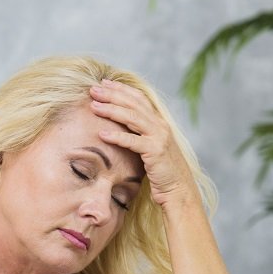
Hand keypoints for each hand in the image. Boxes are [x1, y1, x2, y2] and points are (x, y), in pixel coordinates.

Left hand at [88, 79, 194, 206]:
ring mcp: (159, 137)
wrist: (179, 190)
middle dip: (112, 94)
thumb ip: (140, 135)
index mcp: (159, 122)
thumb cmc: (162, 172)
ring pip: (132, 117)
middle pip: (134, 103)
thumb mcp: (151, 148)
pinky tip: (102, 134)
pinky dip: (117, 136)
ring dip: (111, 109)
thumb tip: (120, 127)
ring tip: (94, 106)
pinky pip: (133, 141)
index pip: (139, 98)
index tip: (103, 83)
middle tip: (93, 89)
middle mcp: (160, 125)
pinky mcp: (155, 152)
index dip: (121, 88)